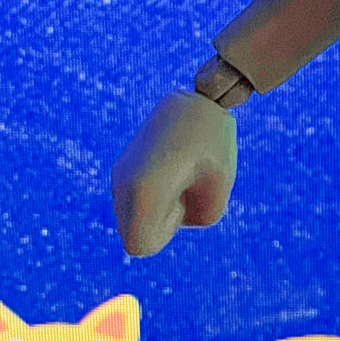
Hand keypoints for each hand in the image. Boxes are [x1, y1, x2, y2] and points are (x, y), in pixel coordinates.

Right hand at [112, 91, 237, 255]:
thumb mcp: (221, 186)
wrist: (202, 93)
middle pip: (135, 231)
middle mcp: (122, 183)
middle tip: (183, 183)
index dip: (167, 232)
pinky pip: (135, 197)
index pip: (140, 247)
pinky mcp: (123, 163)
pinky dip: (152, 192)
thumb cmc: (215, 140)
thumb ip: (201, 217)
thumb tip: (180, 217)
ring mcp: (119, 172)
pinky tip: (170, 163)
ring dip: (157, 205)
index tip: (182, 200)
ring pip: (133, 215)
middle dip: (161, 220)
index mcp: (142, 191)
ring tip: (177, 169)